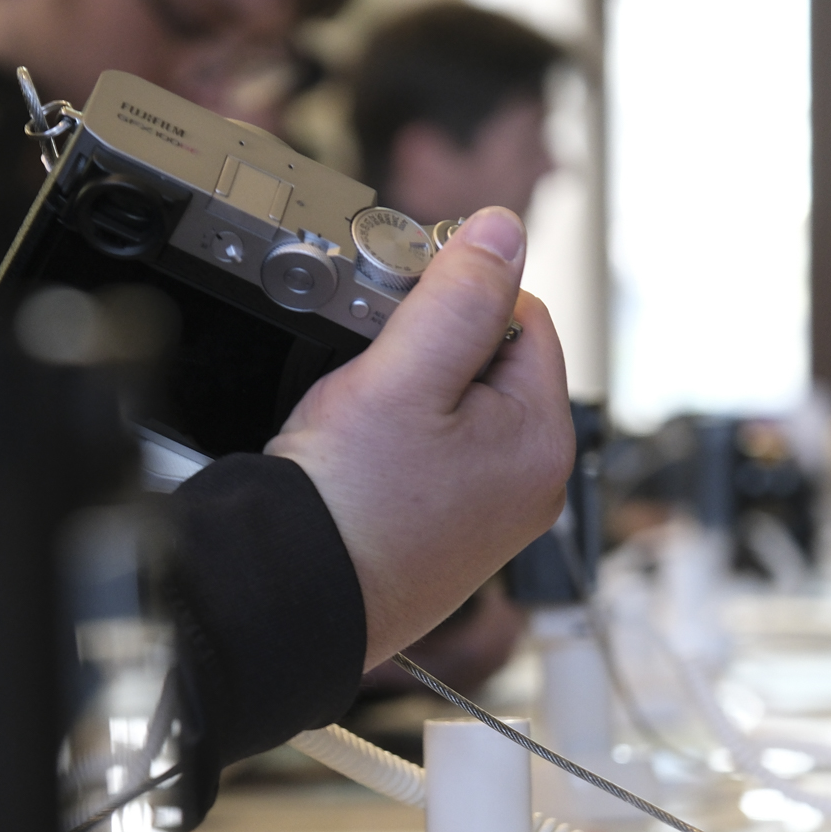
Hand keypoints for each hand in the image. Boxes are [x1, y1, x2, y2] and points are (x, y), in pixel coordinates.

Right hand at [267, 207, 573, 669]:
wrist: (288, 600)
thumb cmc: (346, 509)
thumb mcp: (403, 375)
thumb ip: (459, 296)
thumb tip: (505, 231)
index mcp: (542, 442)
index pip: (523, 315)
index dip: (458, 295)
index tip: (398, 308)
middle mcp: (527, 484)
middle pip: (488, 361)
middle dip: (425, 346)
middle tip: (368, 368)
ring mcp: (485, 514)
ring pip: (452, 407)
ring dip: (403, 390)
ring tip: (355, 415)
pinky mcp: (443, 533)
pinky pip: (429, 454)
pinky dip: (391, 439)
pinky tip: (354, 451)